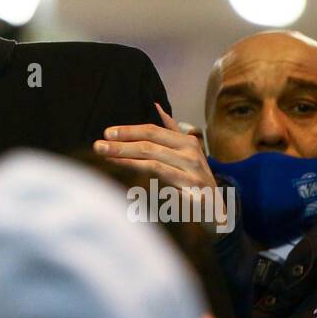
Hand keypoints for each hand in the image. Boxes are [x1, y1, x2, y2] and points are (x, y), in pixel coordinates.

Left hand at [94, 103, 215, 192]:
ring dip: (127, 163)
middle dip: (121, 146)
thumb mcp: (188, 151)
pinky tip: (127, 186)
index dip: (128, 131)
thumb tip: (156, 106)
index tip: (106, 133)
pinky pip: (165, 192)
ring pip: (154, 167)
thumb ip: (171, 129)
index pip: (152, 131)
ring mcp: (193, 178)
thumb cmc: (195, 177)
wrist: (219, 211)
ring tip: (106, 161)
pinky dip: (146, 187)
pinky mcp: (194, 199)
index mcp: (187, 143)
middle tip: (98, 146)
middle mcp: (191, 157)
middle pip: (150, 147)